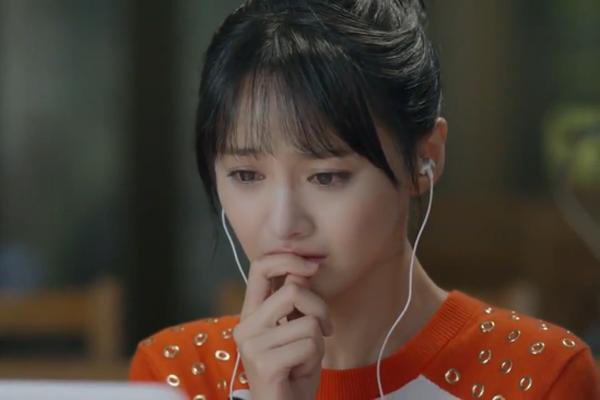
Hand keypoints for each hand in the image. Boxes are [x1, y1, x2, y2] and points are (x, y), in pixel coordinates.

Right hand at [232, 254, 333, 399]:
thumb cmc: (293, 370)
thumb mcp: (295, 328)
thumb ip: (294, 301)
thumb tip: (304, 270)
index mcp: (251, 312)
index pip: (260, 267)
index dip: (289, 259)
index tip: (313, 268)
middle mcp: (245, 325)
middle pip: (293, 290)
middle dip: (320, 308)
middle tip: (324, 329)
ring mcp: (252, 344)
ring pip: (307, 321)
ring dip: (318, 341)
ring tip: (305, 357)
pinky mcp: (265, 363)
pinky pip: (309, 345)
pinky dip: (315, 358)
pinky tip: (300, 371)